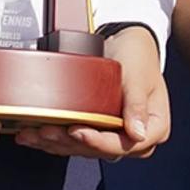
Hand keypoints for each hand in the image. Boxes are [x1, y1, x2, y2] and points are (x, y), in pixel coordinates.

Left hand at [14, 26, 169, 159]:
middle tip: (46, 131)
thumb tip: (138, 134)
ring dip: (58, 143)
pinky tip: (36, 136)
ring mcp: (118, 136)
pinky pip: (78, 141)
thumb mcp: (138, 77)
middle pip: (101, 149)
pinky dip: (57, 139)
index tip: (76, 131)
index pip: (124, 144)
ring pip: (85, 148)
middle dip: (70, 142)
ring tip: (34, 134)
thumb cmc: (138, 55)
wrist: (129, 40)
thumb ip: (137, 104)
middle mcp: (136, 138)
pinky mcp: (101, 130)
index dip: (98, 141)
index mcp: (155, 128)